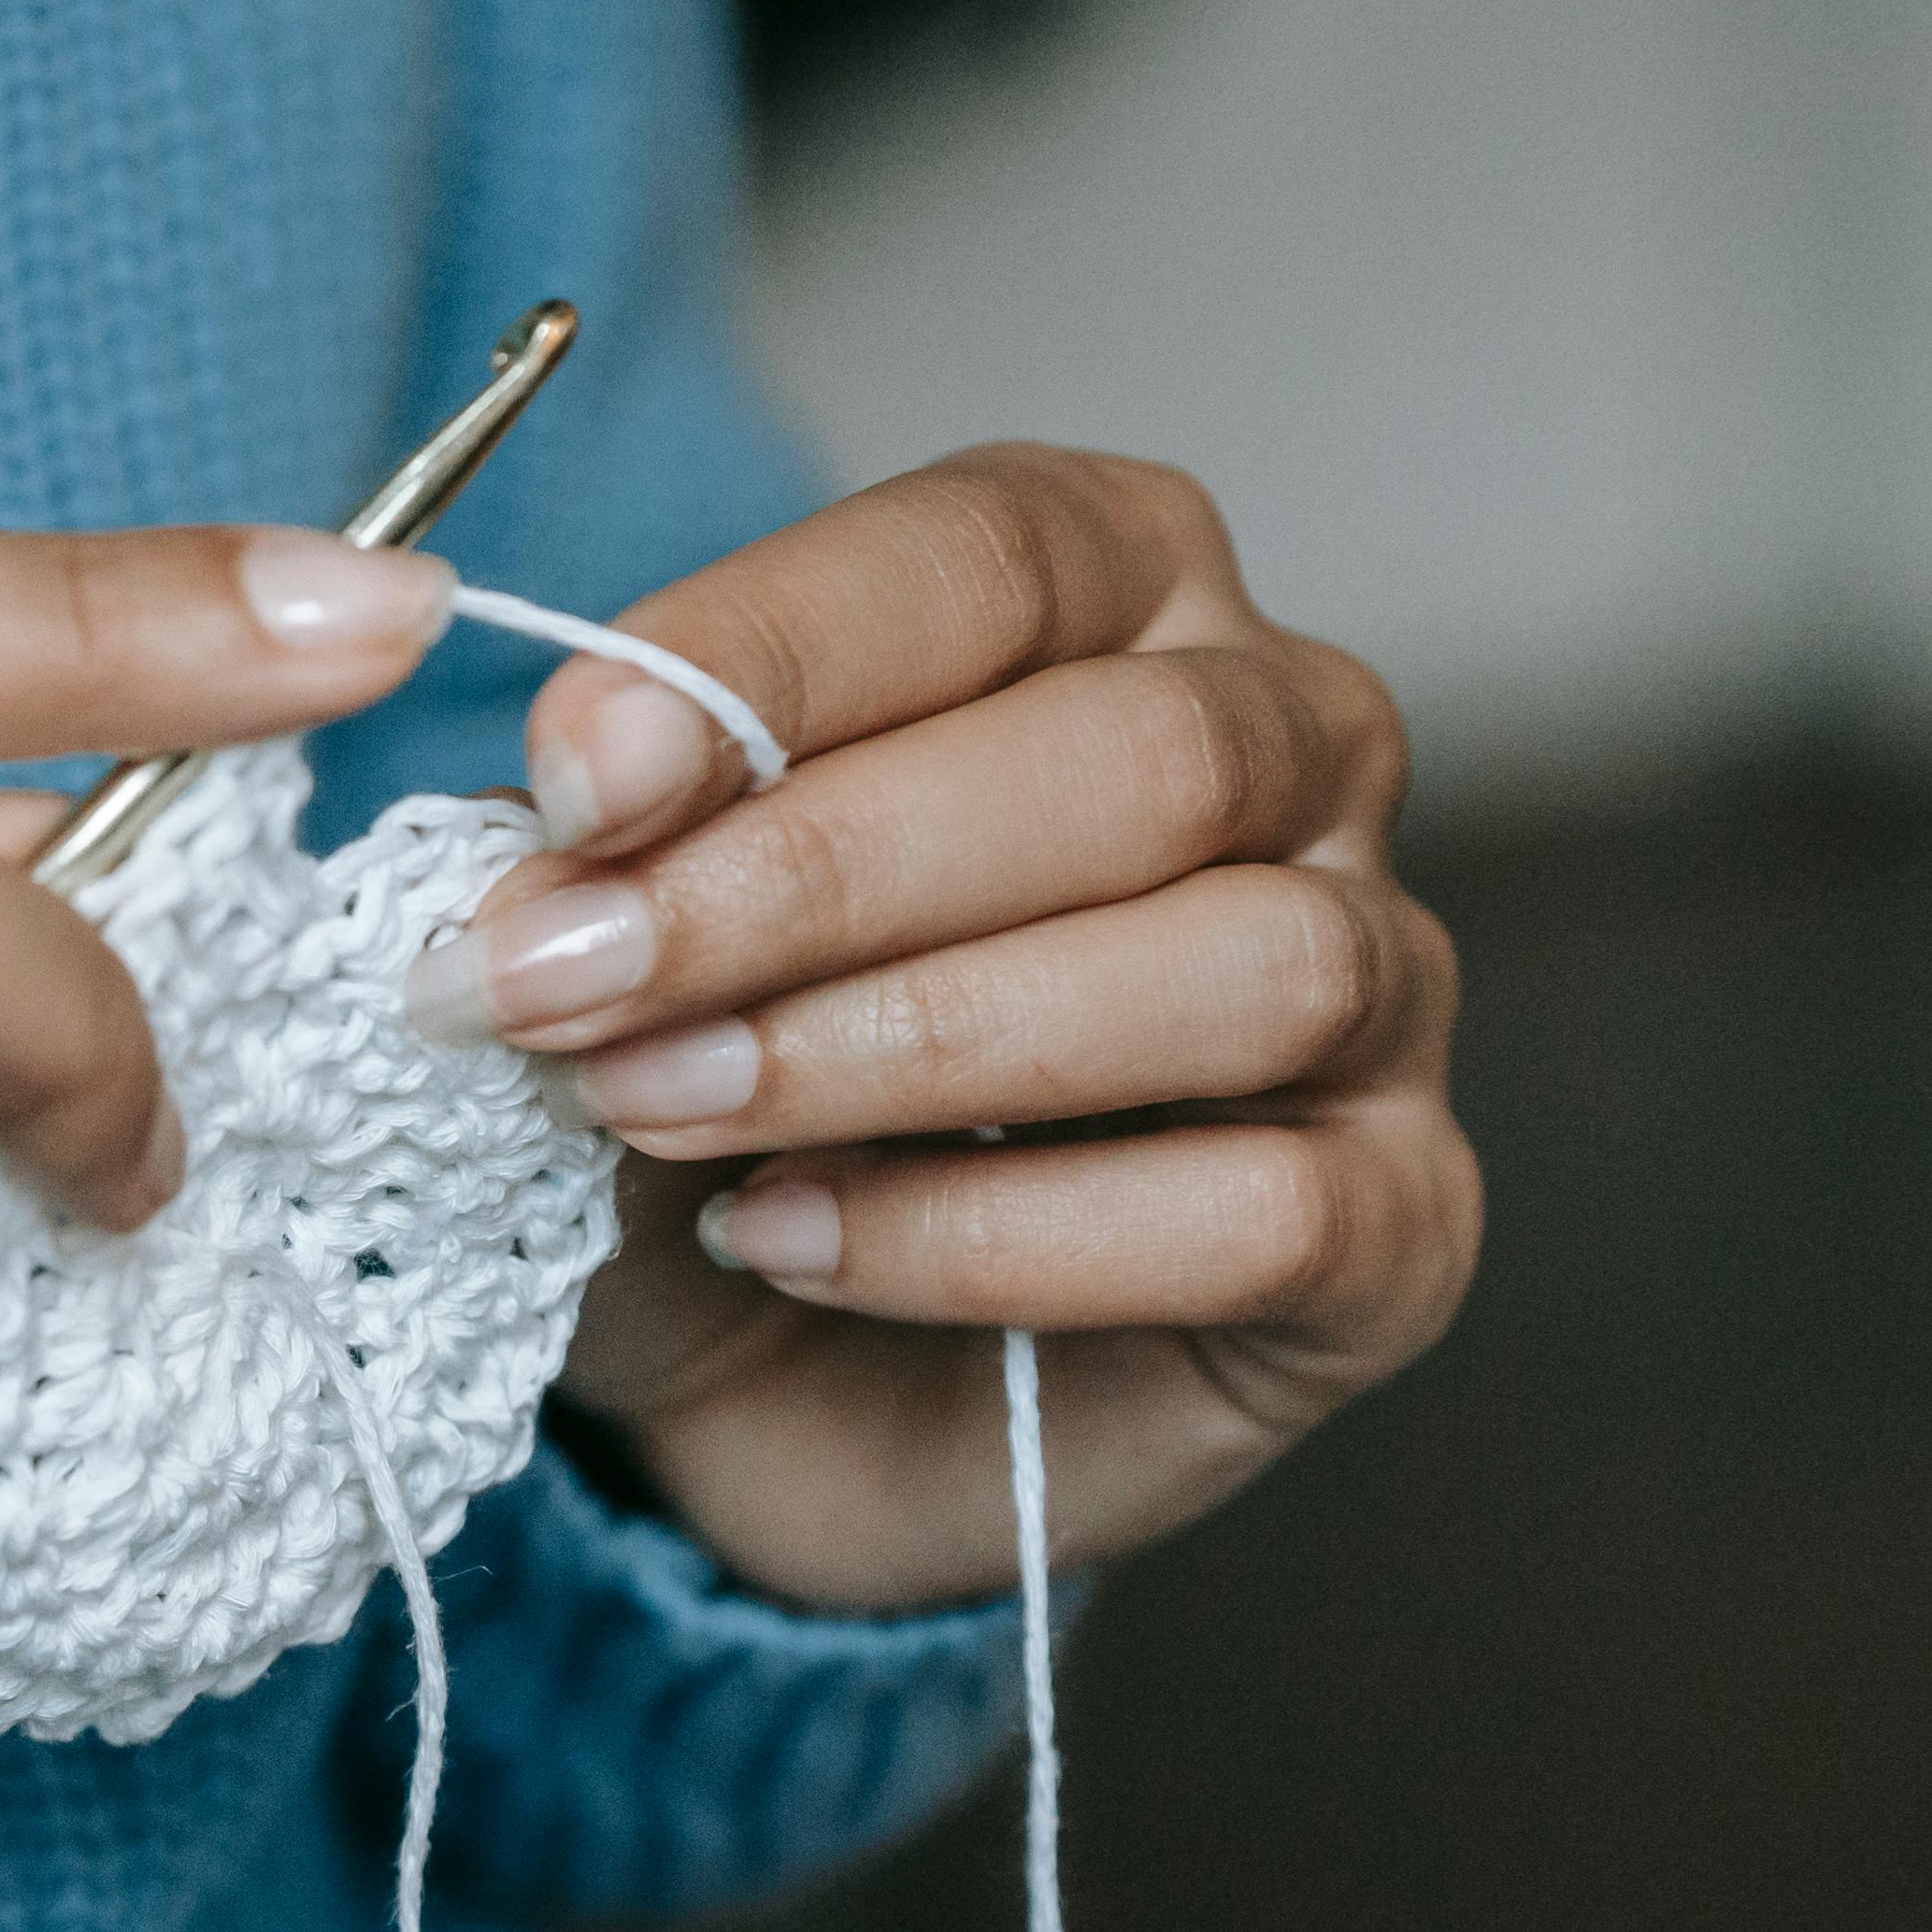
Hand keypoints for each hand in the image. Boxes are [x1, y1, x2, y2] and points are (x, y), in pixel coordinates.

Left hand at [406, 448, 1474, 1608]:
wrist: (771, 1379)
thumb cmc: (713, 1097)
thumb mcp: (607, 949)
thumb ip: (595, 868)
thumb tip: (535, 847)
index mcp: (1112, 597)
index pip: (986, 552)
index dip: (768, 657)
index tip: (569, 777)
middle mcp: (1290, 750)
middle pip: (1131, 756)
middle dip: (814, 876)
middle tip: (570, 986)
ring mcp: (1379, 986)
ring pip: (1238, 966)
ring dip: (911, 1046)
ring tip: (669, 1115)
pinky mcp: (1396, 1222)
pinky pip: (1262, 1211)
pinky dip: (997, 1241)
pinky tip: (791, 1246)